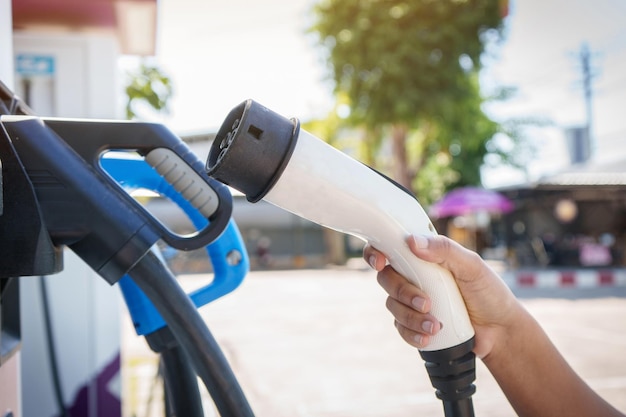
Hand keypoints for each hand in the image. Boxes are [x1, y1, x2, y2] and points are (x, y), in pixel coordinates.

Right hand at [364, 234, 522, 358]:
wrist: (500, 331)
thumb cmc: (489, 293)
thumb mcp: (472, 266)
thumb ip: (444, 250)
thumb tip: (412, 241)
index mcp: (424, 257)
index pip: (390, 248)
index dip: (376, 252)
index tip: (381, 262)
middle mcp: (413, 276)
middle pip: (386, 279)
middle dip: (403, 293)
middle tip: (427, 303)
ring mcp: (412, 301)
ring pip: (392, 306)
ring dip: (411, 317)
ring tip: (436, 325)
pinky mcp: (414, 323)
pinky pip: (400, 328)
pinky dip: (412, 333)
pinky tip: (429, 336)